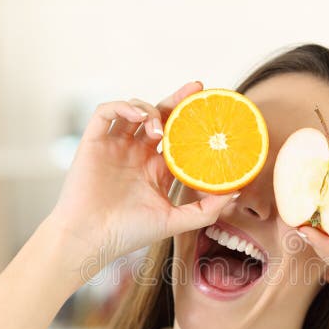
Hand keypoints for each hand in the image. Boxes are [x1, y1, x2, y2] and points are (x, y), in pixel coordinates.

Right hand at [44, 81, 237, 276]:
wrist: (92, 238)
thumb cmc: (129, 233)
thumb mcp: (175, 221)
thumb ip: (206, 209)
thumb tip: (236, 193)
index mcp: (155, 169)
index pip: (178, 137)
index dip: (192, 121)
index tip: (213, 110)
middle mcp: (136, 153)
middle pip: (160, 116)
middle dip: (178, 100)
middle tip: (197, 89)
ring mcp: (115, 146)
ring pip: (134, 110)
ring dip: (150, 110)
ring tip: (158, 128)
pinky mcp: (94, 142)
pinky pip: (106, 112)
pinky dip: (122, 106)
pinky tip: (137, 116)